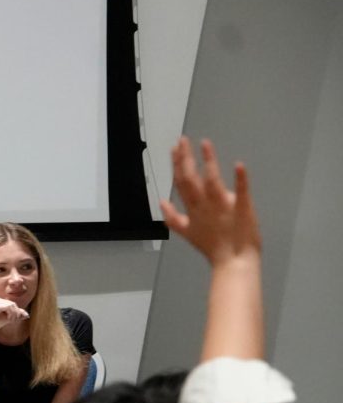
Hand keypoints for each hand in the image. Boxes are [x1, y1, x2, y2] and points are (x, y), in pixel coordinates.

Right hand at [0, 297, 29, 336]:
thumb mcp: (8, 319)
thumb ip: (17, 316)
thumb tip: (27, 315)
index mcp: (0, 301)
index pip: (13, 304)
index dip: (18, 311)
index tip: (19, 319)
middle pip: (13, 304)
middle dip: (16, 313)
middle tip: (13, 321)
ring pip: (11, 305)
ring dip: (14, 314)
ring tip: (11, 321)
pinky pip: (7, 307)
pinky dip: (10, 313)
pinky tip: (8, 319)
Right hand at [160, 137, 261, 264]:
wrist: (232, 262)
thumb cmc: (212, 247)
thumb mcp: (186, 233)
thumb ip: (172, 217)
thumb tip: (160, 202)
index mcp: (192, 210)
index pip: (181, 183)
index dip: (177, 164)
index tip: (174, 148)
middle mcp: (204, 205)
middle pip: (191, 179)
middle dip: (185, 158)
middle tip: (182, 140)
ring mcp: (223, 206)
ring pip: (212, 182)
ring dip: (208, 162)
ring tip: (205, 144)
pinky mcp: (242, 208)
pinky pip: (241, 192)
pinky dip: (240, 179)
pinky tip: (239, 165)